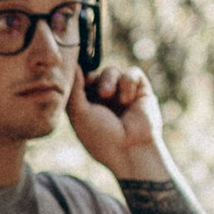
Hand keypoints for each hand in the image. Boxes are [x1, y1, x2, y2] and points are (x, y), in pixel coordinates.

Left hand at [66, 62, 166, 179]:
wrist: (131, 150)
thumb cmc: (101, 137)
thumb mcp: (79, 114)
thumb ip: (74, 88)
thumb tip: (72, 64)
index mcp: (88, 106)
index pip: (80, 82)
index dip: (79, 78)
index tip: (81, 83)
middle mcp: (105, 100)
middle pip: (95, 73)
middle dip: (95, 79)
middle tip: (99, 92)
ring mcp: (123, 95)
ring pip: (112, 70)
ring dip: (109, 80)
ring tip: (109, 96)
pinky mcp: (141, 91)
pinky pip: (132, 73)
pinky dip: (128, 82)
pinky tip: (127, 100)